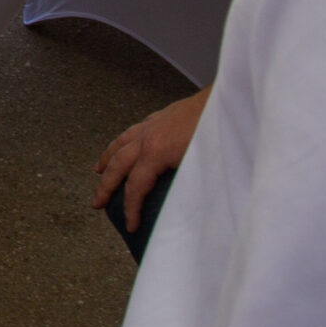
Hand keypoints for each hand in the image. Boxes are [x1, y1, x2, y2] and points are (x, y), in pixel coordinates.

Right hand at [91, 87, 210, 231]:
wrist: (229, 101)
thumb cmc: (220, 132)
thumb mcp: (202, 167)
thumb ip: (185, 188)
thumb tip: (178, 209)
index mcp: (156, 151)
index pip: (135, 187)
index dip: (131, 209)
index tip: (131, 225)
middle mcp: (148, 137)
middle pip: (119, 165)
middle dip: (106, 186)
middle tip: (96, 202)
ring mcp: (154, 124)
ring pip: (121, 143)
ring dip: (107, 159)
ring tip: (98, 171)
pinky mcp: (163, 116)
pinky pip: (133, 131)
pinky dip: (122, 141)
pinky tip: (124, 144)